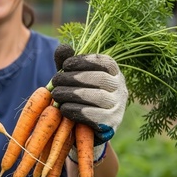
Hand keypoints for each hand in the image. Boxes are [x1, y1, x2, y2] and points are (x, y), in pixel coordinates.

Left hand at [51, 44, 127, 160]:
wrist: (84, 128)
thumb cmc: (78, 97)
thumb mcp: (73, 78)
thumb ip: (68, 64)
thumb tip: (63, 47)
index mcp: (114, 73)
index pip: (104, 62)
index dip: (84, 61)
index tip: (65, 65)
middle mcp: (121, 88)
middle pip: (99, 78)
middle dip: (73, 78)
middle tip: (55, 80)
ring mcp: (118, 106)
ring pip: (96, 96)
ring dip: (71, 94)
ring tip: (56, 94)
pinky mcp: (112, 123)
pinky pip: (93, 115)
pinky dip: (75, 110)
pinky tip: (63, 108)